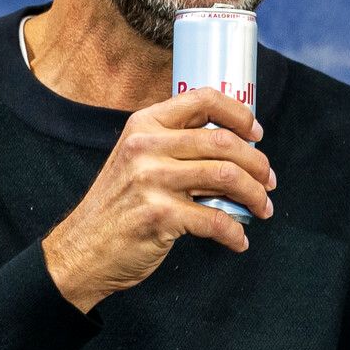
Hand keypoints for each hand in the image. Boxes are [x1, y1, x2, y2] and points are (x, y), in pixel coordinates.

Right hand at [40, 89, 273, 312]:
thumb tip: (233, 148)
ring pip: (227, 176)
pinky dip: (235, 233)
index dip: (240, 115)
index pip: (203, 99)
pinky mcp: (159, 215)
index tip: (257, 136)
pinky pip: (215, 220)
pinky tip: (238, 240)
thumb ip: (174, 146)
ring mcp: (151, 180)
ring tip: (263, 208)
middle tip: (268, 182)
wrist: (81, 250)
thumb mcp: (136, 161)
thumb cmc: (117, 207)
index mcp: (145, 124)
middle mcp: (147, 146)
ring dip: (255, 195)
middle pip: (223, 141)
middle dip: (257, 164)